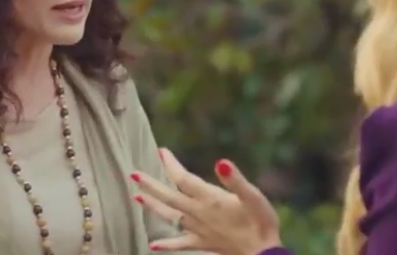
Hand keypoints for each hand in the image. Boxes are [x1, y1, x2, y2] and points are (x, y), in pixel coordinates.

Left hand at [131, 148, 281, 254]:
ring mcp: (198, 230)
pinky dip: (166, 244)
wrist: (262, 253)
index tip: (161, 151)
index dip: (171, 165)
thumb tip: (221, 162)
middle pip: (169, 197)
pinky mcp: (203, 243)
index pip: (183, 179)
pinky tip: (153, 245)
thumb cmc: (261, 222)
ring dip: (152, 207)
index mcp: (209, 199)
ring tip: (137, 197)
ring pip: (169, 217)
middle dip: (151, 184)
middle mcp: (198, 214)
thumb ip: (235, 180)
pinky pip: (180, 244)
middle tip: (133, 173)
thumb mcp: (253, 196)